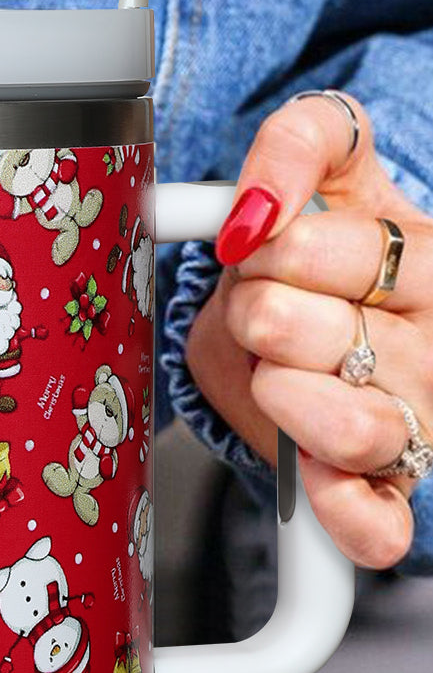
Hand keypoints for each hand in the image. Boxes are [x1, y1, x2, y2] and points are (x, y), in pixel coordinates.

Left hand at [186, 92, 432, 567]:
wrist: (302, 321)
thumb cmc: (322, 249)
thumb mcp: (325, 163)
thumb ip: (299, 145)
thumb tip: (257, 209)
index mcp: (431, 264)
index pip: (353, 251)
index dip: (276, 248)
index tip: (259, 247)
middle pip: (323, 338)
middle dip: (259, 317)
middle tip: (263, 314)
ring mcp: (420, 426)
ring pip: (354, 430)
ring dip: (278, 396)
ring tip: (274, 375)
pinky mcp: (392, 494)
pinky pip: (377, 527)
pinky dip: (335, 506)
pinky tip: (308, 470)